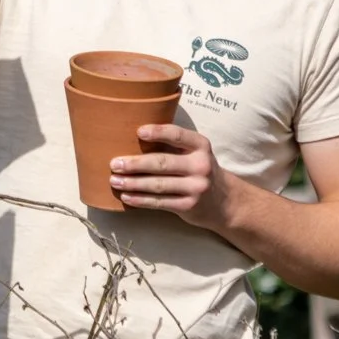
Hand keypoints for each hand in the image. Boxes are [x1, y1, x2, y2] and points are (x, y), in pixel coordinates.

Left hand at [110, 124, 230, 226]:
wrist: (224, 201)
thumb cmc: (198, 170)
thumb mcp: (195, 153)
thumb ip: (174, 145)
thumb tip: (132, 139)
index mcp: (201, 146)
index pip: (178, 135)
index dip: (158, 132)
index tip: (138, 132)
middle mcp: (201, 165)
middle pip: (162, 163)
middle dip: (135, 164)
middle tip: (114, 164)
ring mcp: (196, 187)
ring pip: (158, 185)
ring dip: (133, 183)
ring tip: (114, 181)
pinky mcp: (188, 206)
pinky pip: (159, 202)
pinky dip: (140, 200)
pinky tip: (126, 196)